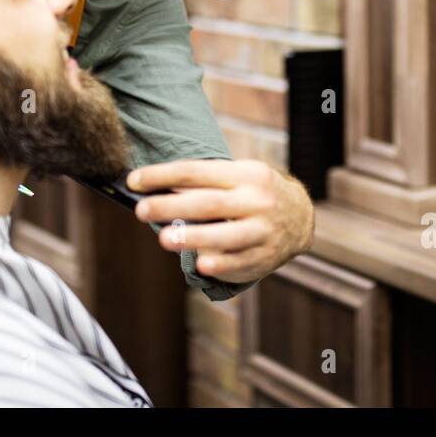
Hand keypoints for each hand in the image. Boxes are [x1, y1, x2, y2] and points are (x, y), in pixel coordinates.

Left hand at [127, 159, 314, 283]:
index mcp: (245, 175)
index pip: (197, 172)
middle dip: (172, 207)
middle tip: (141, 210)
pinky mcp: (264, 258)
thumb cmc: (253, 193)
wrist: (301, 216)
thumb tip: (156, 191)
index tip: (134, 180)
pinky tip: (200, 264)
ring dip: (192, 238)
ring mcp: (262, 231)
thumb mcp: (237, 176)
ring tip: (164, 240)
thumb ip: (204, 183)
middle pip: (208, 203)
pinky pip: (239, 262)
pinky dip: (219, 264)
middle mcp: (256, 201)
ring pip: (225, 236)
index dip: (163, 176)